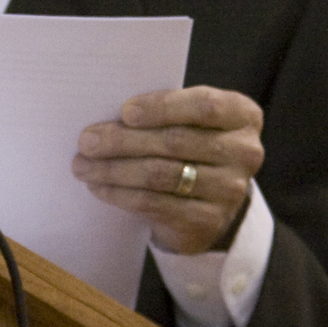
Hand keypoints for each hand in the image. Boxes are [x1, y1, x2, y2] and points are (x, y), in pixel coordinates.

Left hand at [72, 85, 263, 254]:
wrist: (209, 199)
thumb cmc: (190, 144)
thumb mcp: (189, 120)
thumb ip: (163, 112)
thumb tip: (107, 116)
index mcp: (242, 115)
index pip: (204, 106)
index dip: (163, 107)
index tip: (125, 111)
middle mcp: (244, 152)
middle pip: (175, 142)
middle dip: (123, 140)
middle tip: (87, 140)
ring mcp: (229, 190)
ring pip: (161, 175)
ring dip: (114, 169)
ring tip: (83, 165)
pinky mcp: (207, 221)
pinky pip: (154, 204)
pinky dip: (120, 194)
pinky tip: (99, 186)